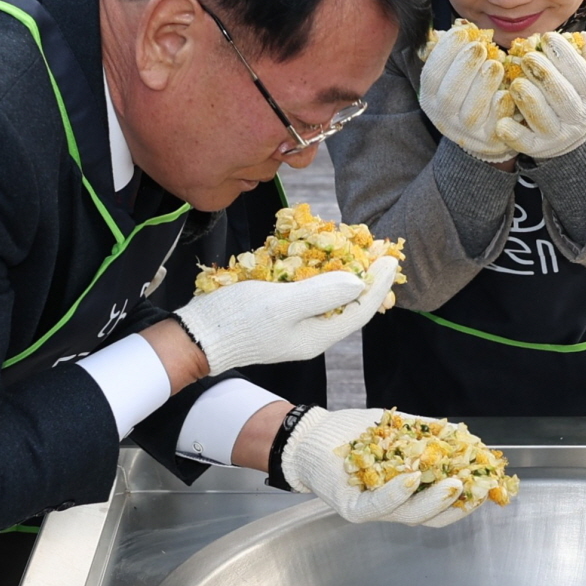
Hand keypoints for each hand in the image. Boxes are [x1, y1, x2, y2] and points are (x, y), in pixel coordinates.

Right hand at [173, 258, 397, 377]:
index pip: (360, 310)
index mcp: (317, 337)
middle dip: (363, 277)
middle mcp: (310, 334)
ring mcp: (293, 326)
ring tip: (349, 248)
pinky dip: (311, 274)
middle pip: (346, 303)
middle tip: (375, 250)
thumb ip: (321, 292)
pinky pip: (304, 294)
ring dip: (338, 273)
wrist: (194, 337)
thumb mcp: (281, 304)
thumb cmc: (236, 321)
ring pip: (326, 297)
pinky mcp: (277, 316)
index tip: (391, 258)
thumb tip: (359, 282)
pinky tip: (311, 255)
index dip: (379, 284)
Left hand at [280, 406, 474, 526]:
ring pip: (408, 514)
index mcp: (406, 493)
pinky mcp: (351, 507)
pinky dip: (396, 493)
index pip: (441, 504)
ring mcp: (372, 510)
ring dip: (433, 500)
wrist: (311, 435)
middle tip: (475, 486)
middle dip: (456, 503)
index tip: (489, 483)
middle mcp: (392, 507)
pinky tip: (410, 479)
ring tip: (452, 483)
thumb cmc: (353, 434)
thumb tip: (465, 435)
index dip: (466, 497)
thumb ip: (427, 434)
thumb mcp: (397, 429)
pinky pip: (377, 505)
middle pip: (430, 516)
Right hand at [419, 32, 517, 165]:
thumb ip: (455, 54)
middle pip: (449, 95)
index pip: (431, 75)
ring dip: (483, 84)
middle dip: (464, 66)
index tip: (462, 32)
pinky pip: (496, 124)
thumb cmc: (471, 92)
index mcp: (431, 97)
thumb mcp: (455, 75)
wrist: (486, 132)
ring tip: (496, 65)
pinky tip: (507, 89)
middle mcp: (444, 118)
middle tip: (480, 47)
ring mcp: (467, 132)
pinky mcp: (490, 140)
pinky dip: (500, 106)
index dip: (445, 53)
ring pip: (472, 111)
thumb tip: (462, 26)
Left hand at [496, 30, 585, 159]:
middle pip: (563, 97)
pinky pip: (526, 143)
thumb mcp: (585, 79)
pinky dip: (514, 135)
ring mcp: (557, 135)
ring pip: (544, 120)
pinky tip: (502, 123)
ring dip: (530, 101)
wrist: (568, 136)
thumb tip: (584, 37)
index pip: (583, 76)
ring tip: (516, 83)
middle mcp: (578, 119)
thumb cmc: (573, 96)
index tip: (547, 37)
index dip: (566, 56)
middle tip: (527, 57)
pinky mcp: (537, 148)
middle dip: (545, 74)